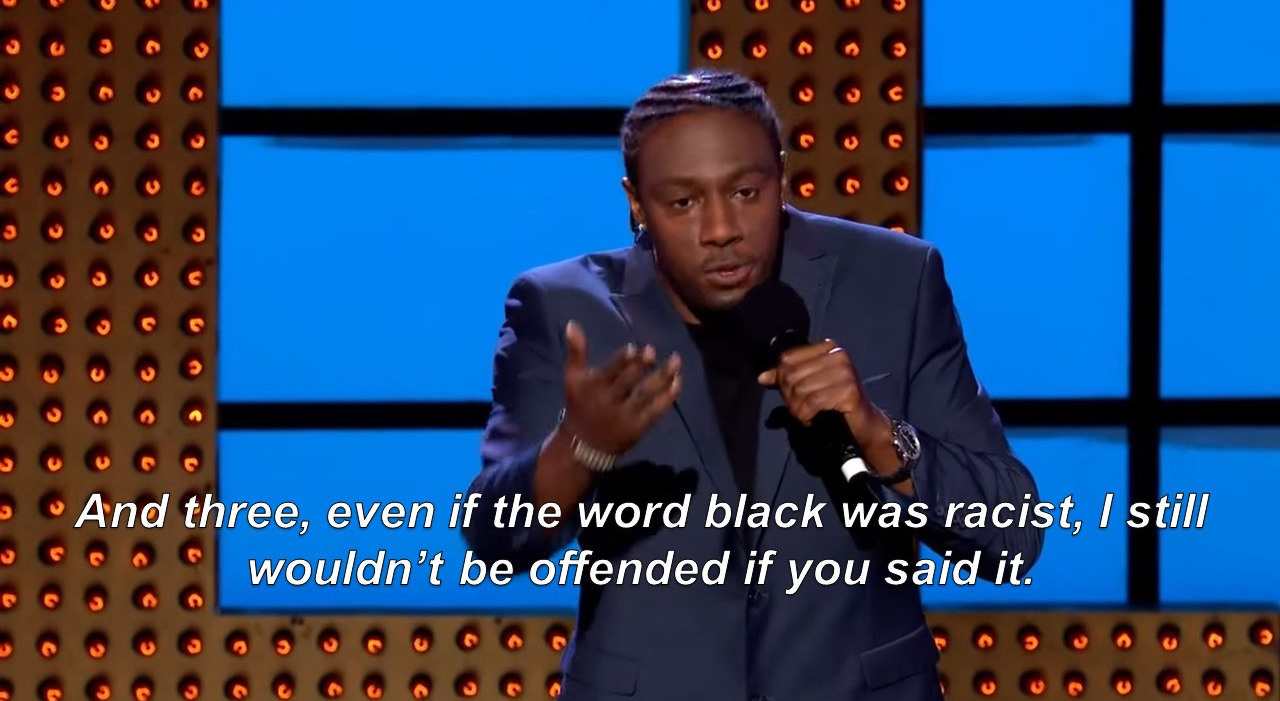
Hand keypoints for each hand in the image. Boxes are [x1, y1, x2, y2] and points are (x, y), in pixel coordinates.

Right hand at [562, 320, 681, 454]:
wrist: (585, 445)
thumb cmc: (580, 404)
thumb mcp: (573, 378)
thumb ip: (576, 351)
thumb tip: (572, 324)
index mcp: (594, 387)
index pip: (609, 372)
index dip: (622, 361)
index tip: (634, 348)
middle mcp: (611, 401)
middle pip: (628, 382)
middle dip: (641, 367)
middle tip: (653, 351)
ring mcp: (627, 415)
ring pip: (646, 395)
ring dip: (663, 378)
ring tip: (676, 361)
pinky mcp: (639, 427)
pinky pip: (656, 410)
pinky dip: (668, 397)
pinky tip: (678, 381)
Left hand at [756, 339, 879, 435]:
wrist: (864, 422)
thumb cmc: (836, 401)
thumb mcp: (810, 384)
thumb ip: (787, 377)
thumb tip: (762, 377)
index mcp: (828, 348)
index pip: (788, 358)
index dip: (781, 378)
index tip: (788, 394)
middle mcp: (838, 355)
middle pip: (792, 374)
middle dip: (788, 396)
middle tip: (796, 409)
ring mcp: (845, 372)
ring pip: (800, 389)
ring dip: (797, 409)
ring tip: (803, 415)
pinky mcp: (849, 391)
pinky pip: (813, 402)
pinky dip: (806, 415)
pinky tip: (810, 420)